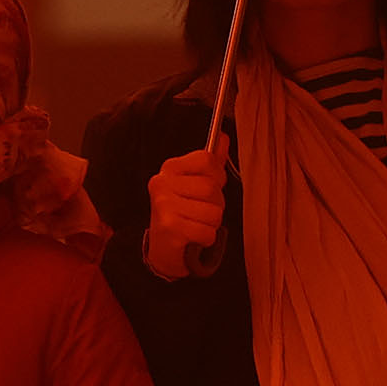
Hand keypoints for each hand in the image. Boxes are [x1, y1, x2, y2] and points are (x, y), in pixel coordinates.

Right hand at [142, 136, 228, 278]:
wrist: (163, 248)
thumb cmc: (182, 212)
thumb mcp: (195, 183)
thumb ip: (210, 162)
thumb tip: (224, 137)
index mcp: (169, 168)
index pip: (207, 159)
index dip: (217, 175)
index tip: (210, 187)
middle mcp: (162, 183)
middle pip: (212, 188)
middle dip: (216, 204)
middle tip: (201, 211)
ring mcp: (164, 205)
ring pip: (214, 212)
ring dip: (212, 224)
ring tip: (197, 224)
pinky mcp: (169, 228)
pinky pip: (208, 232)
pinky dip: (207, 238)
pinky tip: (194, 237)